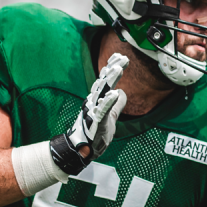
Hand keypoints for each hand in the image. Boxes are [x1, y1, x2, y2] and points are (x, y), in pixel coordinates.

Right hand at [50, 53, 128, 174]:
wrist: (84, 151)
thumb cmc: (96, 134)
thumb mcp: (110, 117)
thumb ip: (116, 105)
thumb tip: (122, 92)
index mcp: (97, 100)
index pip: (105, 81)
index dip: (111, 68)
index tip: (120, 56)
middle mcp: (93, 102)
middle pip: (103, 82)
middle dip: (112, 69)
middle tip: (122, 58)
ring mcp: (93, 111)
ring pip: (102, 92)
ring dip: (110, 80)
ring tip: (118, 69)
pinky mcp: (95, 122)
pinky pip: (102, 110)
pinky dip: (108, 102)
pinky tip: (115, 94)